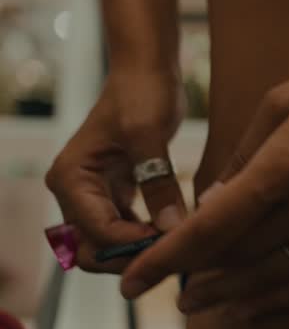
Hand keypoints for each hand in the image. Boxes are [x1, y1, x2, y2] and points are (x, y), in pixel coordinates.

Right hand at [45, 66, 186, 272]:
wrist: (145, 71)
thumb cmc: (141, 93)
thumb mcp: (150, 135)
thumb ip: (158, 183)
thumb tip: (173, 230)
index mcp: (70, 178)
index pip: (97, 232)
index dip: (134, 244)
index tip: (173, 240)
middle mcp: (73, 192)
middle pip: (92, 249)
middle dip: (129, 257)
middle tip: (172, 252)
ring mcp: (91, 195)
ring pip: (107, 246)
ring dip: (138, 251)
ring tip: (177, 245)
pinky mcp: (113, 195)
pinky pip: (123, 231)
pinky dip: (144, 238)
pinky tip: (173, 233)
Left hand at [120, 58, 288, 313]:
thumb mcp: (279, 104)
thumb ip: (240, 160)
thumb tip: (209, 207)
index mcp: (285, 165)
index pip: (212, 227)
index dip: (166, 259)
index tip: (133, 280)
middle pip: (237, 258)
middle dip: (192, 276)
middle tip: (162, 286)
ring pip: (271, 278)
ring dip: (227, 295)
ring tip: (195, 301)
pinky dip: (274, 298)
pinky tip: (247, 305)